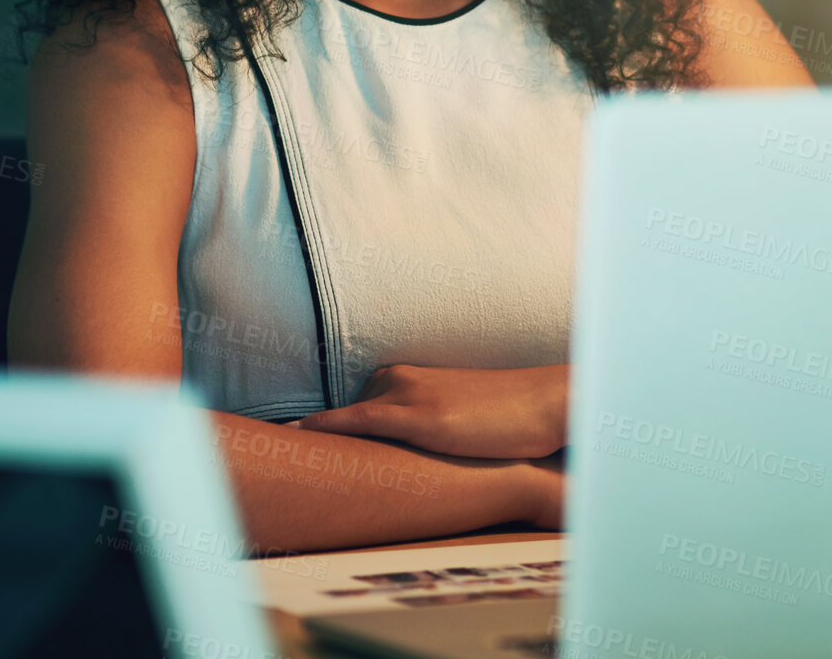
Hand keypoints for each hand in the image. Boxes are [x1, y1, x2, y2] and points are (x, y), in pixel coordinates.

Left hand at [292, 364, 568, 459]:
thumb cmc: (505, 417)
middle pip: (343, 417)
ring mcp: (407, 395)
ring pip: (345, 420)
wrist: (544, 404)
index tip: (287, 443)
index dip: (325, 433)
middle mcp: (398, 379)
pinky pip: (360, 421)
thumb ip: (421, 425)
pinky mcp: (420, 417)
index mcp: (403, 376)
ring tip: (291, 453)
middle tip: (288, 455)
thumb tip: (406, 451)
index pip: (351, 407)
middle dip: (322, 440)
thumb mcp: (454, 416)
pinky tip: (297, 434)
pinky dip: (327, 427)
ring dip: (319, 439)